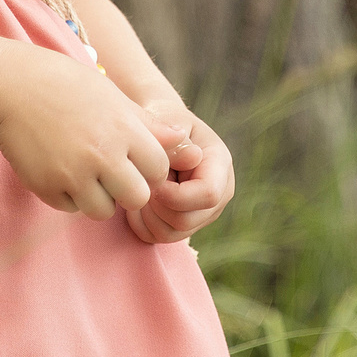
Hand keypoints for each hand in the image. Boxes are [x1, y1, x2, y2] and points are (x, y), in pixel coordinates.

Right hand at [0, 47, 181, 219]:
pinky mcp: (47, 187)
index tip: (134, 158)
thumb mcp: (113, 97)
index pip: (158, 170)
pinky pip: (70, 208)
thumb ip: (148, 125)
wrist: (12, 88)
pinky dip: (69, 196)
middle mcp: (102, 155)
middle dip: (129, 190)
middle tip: (113, 172)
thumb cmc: (68, 86)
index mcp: (124, 130)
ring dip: (99, 198)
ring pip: (103, 211)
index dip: (149, 167)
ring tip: (86, 171)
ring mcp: (73, 174)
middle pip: (136, 198)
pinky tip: (61, 169)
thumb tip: (185, 141)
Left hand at [126, 103, 234, 244]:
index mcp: (220, 165)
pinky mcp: (185, 224)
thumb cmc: (163, 121)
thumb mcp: (169, 118)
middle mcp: (219, 194)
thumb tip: (191, 157)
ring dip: (146, 215)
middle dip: (156, 206)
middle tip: (141, 183)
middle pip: (186, 220)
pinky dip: (141, 224)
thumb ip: (176, 139)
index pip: (207, 194)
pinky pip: (159, 238)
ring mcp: (203, 213)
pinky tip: (136, 202)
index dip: (175, 195)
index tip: (152, 181)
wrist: (160, 133)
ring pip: (171, 234)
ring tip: (139, 189)